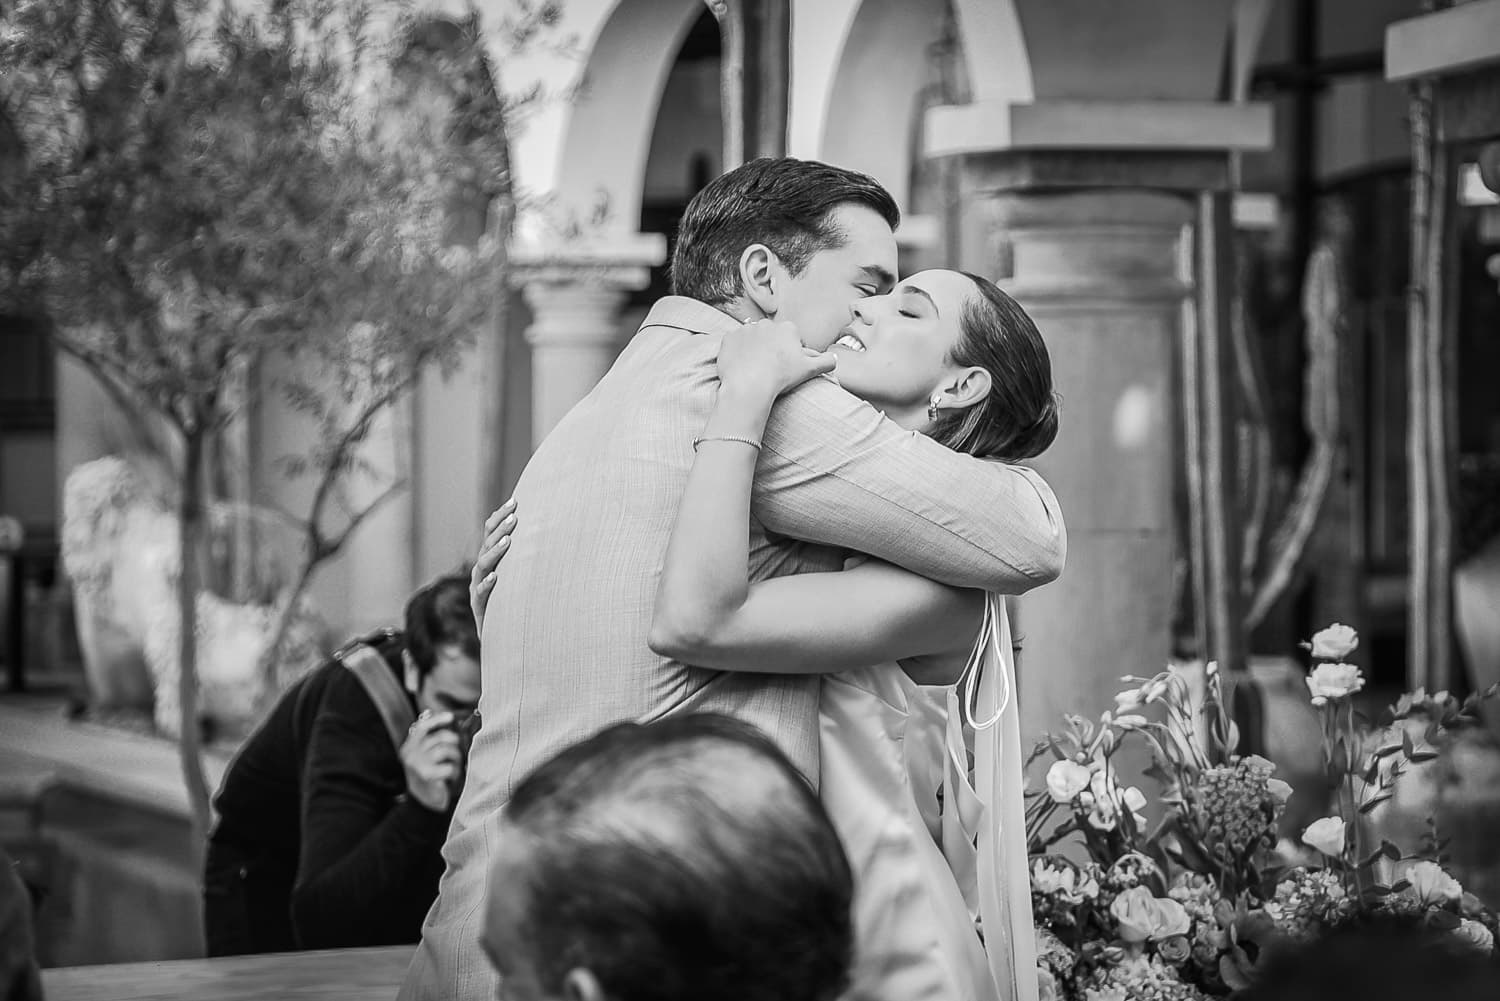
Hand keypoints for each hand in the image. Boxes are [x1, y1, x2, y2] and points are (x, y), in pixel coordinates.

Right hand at [401, 711, 463, 811]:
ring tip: (453, 768)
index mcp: (409, 747)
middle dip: (454, 744)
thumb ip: (434, 741)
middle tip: (456, 756)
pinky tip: (451, 778)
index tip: (450, 717)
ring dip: (456, 759)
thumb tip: (453, 722)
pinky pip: (449, 767)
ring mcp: (418, 764)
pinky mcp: (427, 775)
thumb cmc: (430, 779)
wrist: (423, 805)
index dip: (438, 720)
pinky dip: (455, 772)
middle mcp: (411, 753)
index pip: (423, 727)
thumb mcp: (427, 758)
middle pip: (440, 737)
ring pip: (447, 750)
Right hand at [470, 498, 516, 632]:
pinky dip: (487, 584)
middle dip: (500, 529)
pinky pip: (481, 594)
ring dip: (495, 552)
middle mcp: (481, 570)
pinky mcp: (480, 607)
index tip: (515, 501)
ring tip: (508, 541)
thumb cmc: (514, 601)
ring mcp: (478, 587)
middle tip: (515, 517)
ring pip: (483, 566)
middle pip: (487, 544)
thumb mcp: (519, 575)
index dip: (500, 516)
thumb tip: (553, 529)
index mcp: (490, 559)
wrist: (502, 635)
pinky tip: (496, 577)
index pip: (490, 532)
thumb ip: (527, 556)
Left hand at [716, 319, 836, 398]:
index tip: (787, 367)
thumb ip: (827, 361)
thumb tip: (835, 358)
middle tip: (771, 368)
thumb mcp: (810, 370)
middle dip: (772, 348)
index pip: (792, 338)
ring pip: (752, 338)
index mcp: (787, 328)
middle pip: (771, 336)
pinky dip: (737, 352)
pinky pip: (734, 343)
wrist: (749, 385)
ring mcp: (745, 330)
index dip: (791, 353)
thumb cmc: (781, 376)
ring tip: (755, 368)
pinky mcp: (728, 338)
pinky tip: (741, 366)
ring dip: (754, 349)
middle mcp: (766, 323)